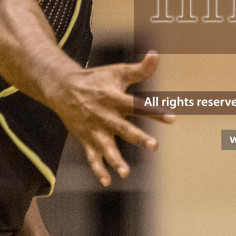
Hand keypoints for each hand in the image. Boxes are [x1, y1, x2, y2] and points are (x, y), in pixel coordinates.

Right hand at [52, 51, 173, 185]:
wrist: (62, 88)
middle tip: (154, 146)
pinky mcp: (87, 139)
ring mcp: (94, 130)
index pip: (138, 105)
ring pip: (106, 147)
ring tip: (125, 172)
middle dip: (139, 138)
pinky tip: (107, 181)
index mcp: (114, 98)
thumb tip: (155, 55)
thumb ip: (140, 69)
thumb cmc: (96, 79)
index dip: (155, 111)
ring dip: (115, 160)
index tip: (172, 118)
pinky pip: (92, 158)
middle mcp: (105, 115)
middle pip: (124, 128)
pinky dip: (98, 170)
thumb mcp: (117, 72)